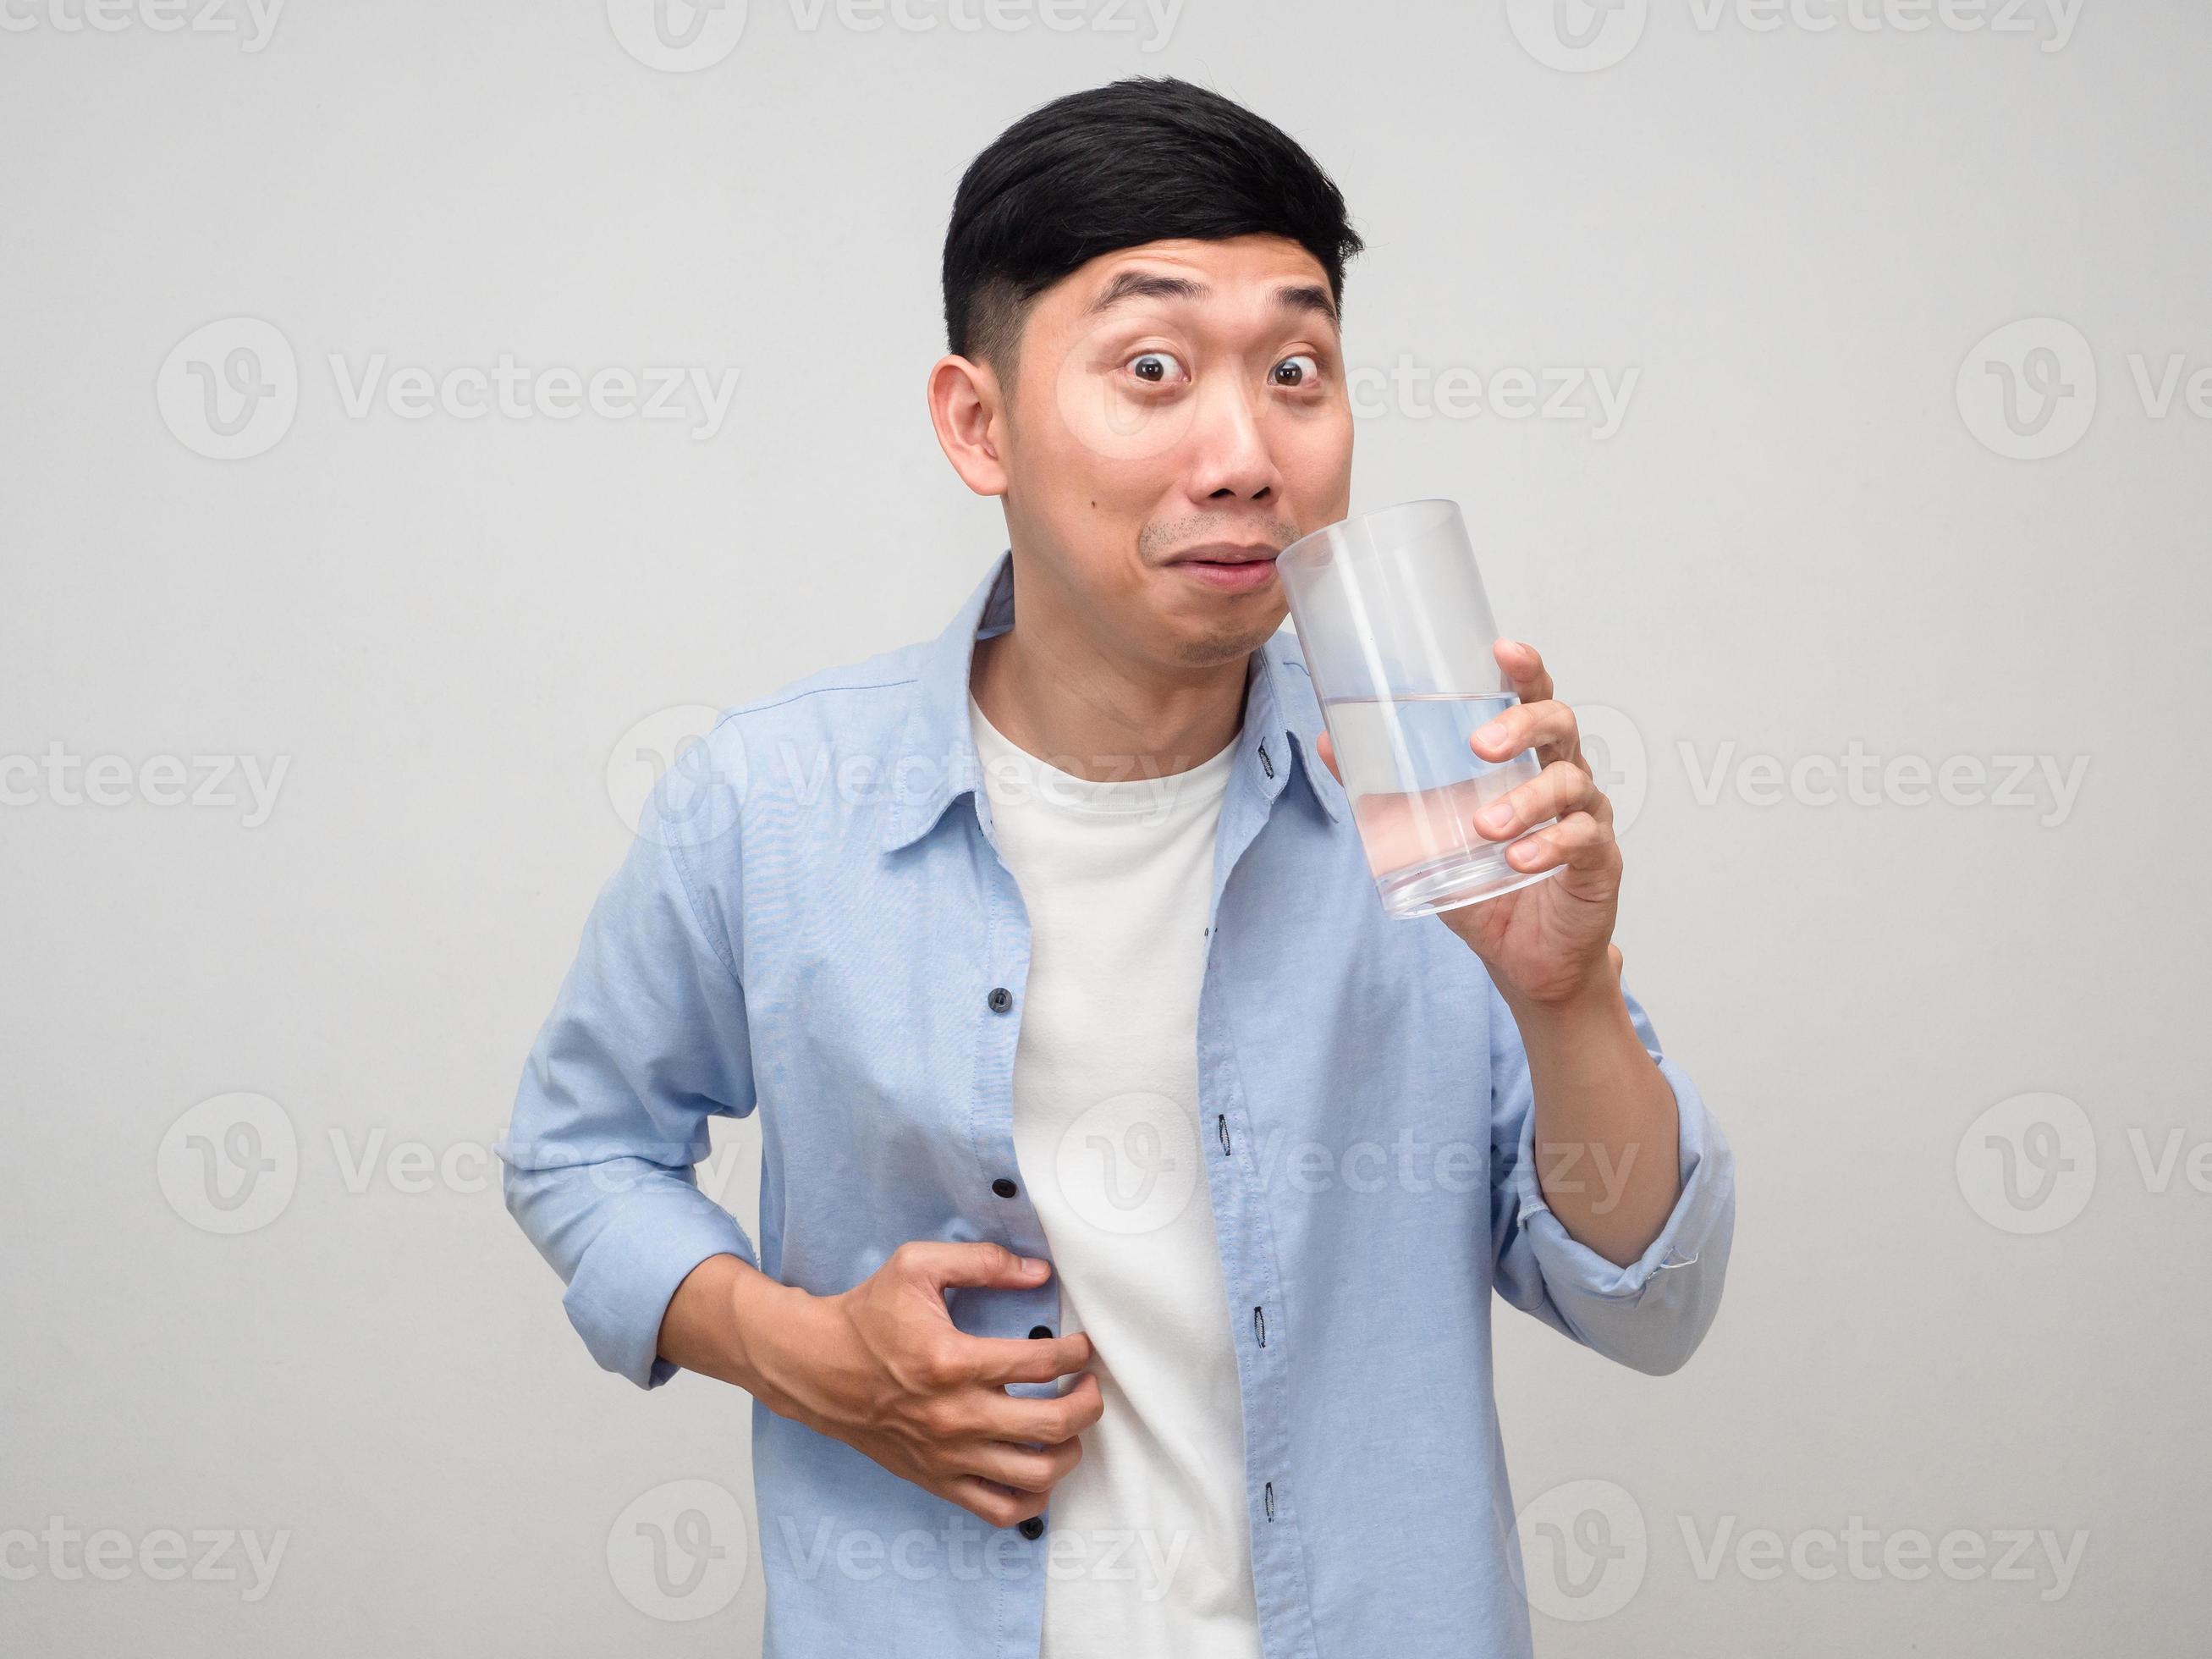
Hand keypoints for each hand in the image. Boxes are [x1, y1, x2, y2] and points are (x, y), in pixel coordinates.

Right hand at [739, 1243, 1102, 1528]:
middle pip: (1051, 1424)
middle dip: (1088, 1403)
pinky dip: (1032, 1498)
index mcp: (952, 1360)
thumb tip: (1039, 1272)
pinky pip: (999, 1509)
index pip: (1041, 1363)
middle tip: (1091, 1386)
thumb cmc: (867, 1315)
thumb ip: (982, 1261)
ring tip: (1072, 1428)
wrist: (816, 1368)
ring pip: (1035, 1474)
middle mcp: (955, 1415)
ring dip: (1070, 1451)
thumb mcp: (917, 1266)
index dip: (1076, 1352)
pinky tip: (1040, 1469)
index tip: (1083, 1346)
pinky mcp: (937, 1479)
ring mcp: (947, 1455)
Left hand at [1315, 639, 1623, 1006]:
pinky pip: (1582, 838)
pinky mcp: (1598, 861)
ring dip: (1523, 801)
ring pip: (1568, 782)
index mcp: (1528, 760)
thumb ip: (1383, 792)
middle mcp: (1563, 777)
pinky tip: (1519, 861)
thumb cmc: (1484, 887)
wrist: (1524, 960)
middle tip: (1480, 746)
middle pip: (1561, 724)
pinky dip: (1548, 846)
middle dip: (1523, 725)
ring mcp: (1587, 817)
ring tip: (1485, 827)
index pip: (1534, 699)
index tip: (1504, 650)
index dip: (1526, 670)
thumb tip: (1328, 741)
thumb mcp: (1424, 838)